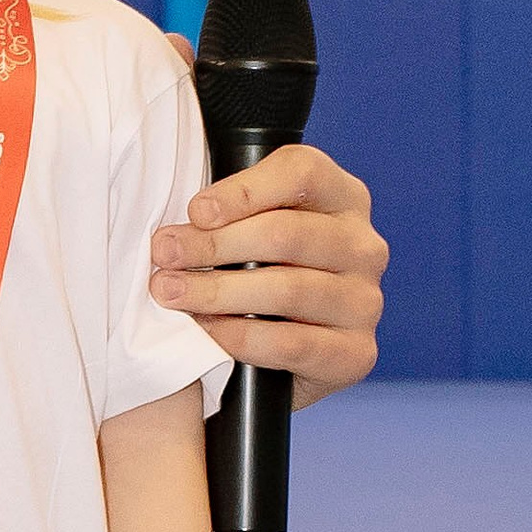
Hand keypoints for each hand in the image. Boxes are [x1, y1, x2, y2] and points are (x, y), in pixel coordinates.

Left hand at [149, 124, 386, 403]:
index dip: (244, 190)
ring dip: (217, 291)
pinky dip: (241, 337)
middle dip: (213, 244)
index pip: (302, 172)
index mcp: (341, 198)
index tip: (195, 211)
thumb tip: (182, 221)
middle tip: (165, 255)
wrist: (279, 359)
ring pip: (287, 288)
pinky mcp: (356, 354)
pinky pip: (293, 344)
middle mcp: (363, 246)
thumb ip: (225, 212)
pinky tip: (207, 331)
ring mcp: (365, 302)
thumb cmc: (256, 275)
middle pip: (287, 233)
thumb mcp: (247, 229)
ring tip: (171, 292)